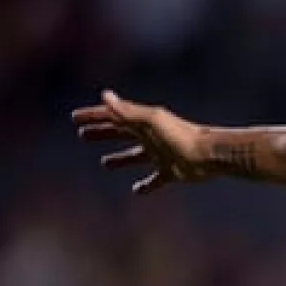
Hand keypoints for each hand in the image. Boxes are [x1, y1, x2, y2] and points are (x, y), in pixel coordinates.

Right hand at [72, 91, 210, 194]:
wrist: (210, 155)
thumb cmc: (181, 136)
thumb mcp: (151, 121)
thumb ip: (127, 111)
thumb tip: (105, 95)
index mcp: (144, 122)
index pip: (114, 116)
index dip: (94, 115)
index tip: (74, 118)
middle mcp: (152, 137)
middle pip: (122, 133)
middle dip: (103, 133)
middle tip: (83, 136)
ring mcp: (161, 155)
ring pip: (135, 156)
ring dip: (119, 158)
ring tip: (104, 163)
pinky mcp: (172, 172)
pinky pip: (155, 180)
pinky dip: (146, 185)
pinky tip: (136, 190)